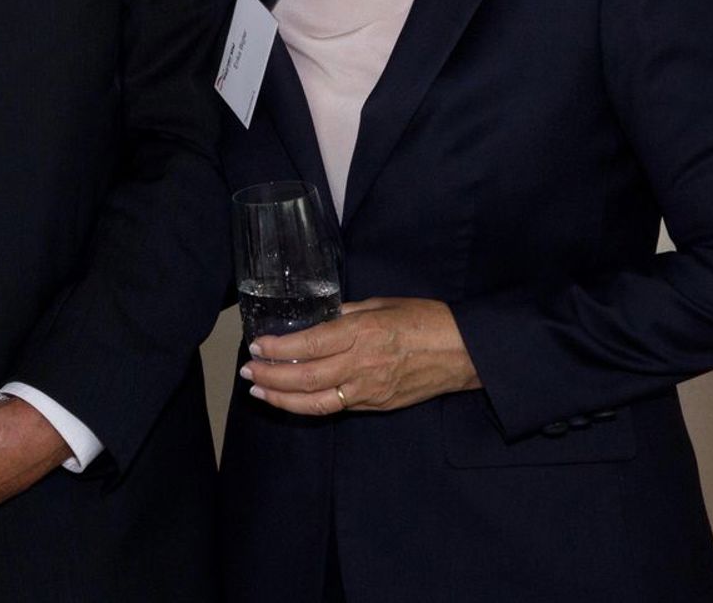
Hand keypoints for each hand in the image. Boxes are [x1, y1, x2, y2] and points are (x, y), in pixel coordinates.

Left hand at [240, 297, 479, 415]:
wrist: (465, 353)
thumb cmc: (426, 320)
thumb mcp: (381, 304)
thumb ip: (346, 312)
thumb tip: (316, 317)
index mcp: (362, 333)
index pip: (309, 345)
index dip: (278, 348)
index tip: (257, 344)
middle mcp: (362, 365)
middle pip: (305, 378)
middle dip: (270, 376)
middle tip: (248, 370)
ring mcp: (370, 390)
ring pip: (317, 402)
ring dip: (282, 399)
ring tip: (259, 390)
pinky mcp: (378, 406)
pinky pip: (337, 408)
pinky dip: (309, 406)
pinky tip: (292, 399)